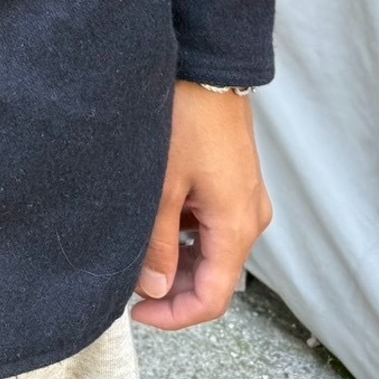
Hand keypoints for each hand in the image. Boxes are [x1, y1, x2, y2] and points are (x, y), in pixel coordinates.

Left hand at [130, 79, 272, 328]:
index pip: (212, 299)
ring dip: (174, 256)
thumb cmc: (186, 116)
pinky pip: (211, 221)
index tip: (135, 311)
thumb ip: (156, 242)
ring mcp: (245, 197)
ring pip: (210, 248)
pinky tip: (152, 213)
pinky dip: (183, 229)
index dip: (173, 315)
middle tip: (128, 278)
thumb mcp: (162, 184)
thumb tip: (153, 288)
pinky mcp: (234, 179)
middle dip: (171, 287)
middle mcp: (250, 217)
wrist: (208, 63)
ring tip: (134, 243)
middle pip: (213, 276)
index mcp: (237, 227)